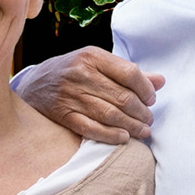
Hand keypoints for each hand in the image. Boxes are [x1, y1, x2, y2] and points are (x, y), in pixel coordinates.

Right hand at [16, 48, 163, 143]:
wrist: (34, 84)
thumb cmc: (73, 72)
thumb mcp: (97, 63)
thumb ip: (128, 72)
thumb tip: (160, 81)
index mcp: (92, 56)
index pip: (129, 73)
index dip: (146, 89)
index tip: (151, 99)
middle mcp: (80, 74)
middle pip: (123, 97)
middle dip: (142, 112)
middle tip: (149, 119)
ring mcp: (70, 96)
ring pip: (110, 115)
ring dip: (132, 126)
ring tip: (143, 131)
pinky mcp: (63, 115)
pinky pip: (92, 129)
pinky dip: (111, 135)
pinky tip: (124, 138)